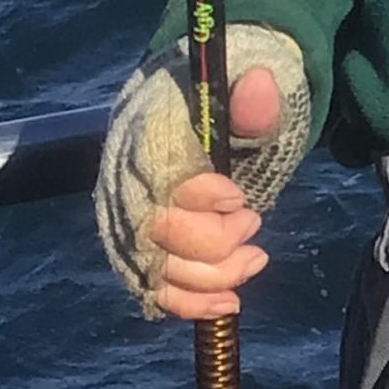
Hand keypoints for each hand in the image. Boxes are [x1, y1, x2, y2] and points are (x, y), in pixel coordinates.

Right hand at [149, 65, 283, 320]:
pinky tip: (229, 302)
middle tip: (252, 221)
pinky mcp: (138, 258)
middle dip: (218, 239)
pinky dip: (194, 304)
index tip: (236, 196)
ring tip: (256, 257)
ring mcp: (130, 229)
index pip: (162, 178)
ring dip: (217, 274)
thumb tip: (262, 85)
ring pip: (164, 270)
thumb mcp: (236, 100)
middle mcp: (127, 190)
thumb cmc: (214, 115)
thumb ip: (249, 99)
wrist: (189, 124)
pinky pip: (159, 293)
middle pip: (164, 233)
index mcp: (144, 144)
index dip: (202, 194)